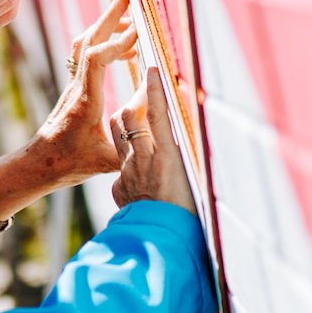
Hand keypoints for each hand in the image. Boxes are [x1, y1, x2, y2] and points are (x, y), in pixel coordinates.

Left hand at [33, 0, 139, 182]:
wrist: (40, 163)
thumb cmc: (71, 165)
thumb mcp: (106, 161)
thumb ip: (130, 142)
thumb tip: (155, 124)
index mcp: (85, 102)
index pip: (96, 60)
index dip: (117, 43)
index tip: (139, 34)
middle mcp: (77, 87)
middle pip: (89, 40)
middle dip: (110, 15)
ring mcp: (73, 84)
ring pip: (85, 42)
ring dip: (106, 23)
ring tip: (128, 9)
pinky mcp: (75, 86)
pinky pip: (86, 53)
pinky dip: (104, 40)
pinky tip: (125, 47)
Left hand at [110, 65, 195, 213]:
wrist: (162, 244)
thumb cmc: (189, 214)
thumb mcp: (193, 178)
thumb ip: (184, 153)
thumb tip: (186, 134)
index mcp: (165, 157)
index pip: (155, 114)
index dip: (153, 89)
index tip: (152, 68)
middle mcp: (141, 160)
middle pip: (127, 117)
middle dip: (134, 101)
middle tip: (144, 94)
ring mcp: (126, 173)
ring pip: (118, 134)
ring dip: (126, 124)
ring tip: (138, 123)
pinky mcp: (118, 187)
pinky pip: (121, 166)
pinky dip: (130, 161)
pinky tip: (142, 172)